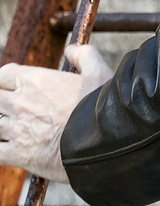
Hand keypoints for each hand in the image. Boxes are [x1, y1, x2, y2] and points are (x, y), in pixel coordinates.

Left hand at [0, 45, 113, 183]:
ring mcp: (16, 129)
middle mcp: (20, 103)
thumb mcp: (99, 72)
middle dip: (3, 103)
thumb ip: (84, 55)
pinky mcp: (18, 155)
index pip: (4, 75)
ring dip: (3, 126)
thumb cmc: (102, 106)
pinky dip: (0, 150)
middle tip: (17, 110)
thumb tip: (71, 50)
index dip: (5, 80)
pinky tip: (9, 149)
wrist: (104, 142)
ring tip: (17, 130)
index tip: (10, 86)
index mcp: (35, 81)